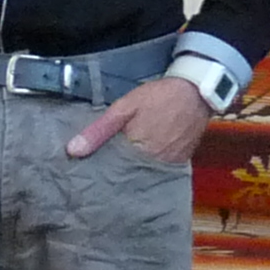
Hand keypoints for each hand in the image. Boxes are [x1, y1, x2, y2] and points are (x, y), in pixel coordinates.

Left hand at [68, 75, 211, 167]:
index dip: (100, 172)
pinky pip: (160, 171)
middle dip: (115, 175)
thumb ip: (99, 130)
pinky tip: (141, 163)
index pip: (111, 172)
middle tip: (101, 174)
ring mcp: (169, 165)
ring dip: (133, 173)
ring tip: (119, 171)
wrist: (196, 92)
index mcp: (136, 152)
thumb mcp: (125, 107)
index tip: (87, 176)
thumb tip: (73, 151)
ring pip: (144, 176)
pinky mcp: (180, 163)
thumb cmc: (158, 97)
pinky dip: (149, 168)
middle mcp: (153, 164)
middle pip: (128, 177)